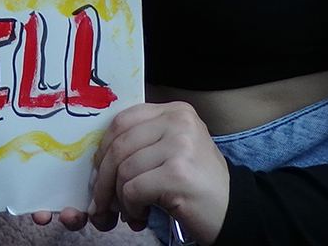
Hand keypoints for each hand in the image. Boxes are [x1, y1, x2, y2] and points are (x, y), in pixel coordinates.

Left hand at [45, 103, 230, 239]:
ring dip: (116, 198)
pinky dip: (130, 208)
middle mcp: (179, 121)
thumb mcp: (172, 151)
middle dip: (101, 179)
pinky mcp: (178, 173)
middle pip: (118, 144)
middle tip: (100, 204)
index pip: (122, 121)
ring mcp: (180, 145)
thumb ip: (142, 143)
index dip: (102, 150)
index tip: (97, 174)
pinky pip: (133, 189)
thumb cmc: (195, 185)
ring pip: (123, 169)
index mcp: (174, 111)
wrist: (232, 212)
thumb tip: (95, 160)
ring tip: (127, 213)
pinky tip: (140, 216)